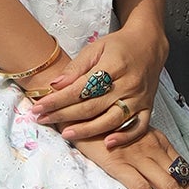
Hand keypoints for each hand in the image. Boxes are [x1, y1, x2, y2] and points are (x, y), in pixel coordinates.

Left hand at [28, 17, 166, 145]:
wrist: (149, 45)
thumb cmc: (119, 46)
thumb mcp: (96, 48)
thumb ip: (76, 68)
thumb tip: (55, 85)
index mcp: (114, 66)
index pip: (81, 88)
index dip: (58, 99)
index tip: (39, 106)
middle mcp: (128, 84)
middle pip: (93, 106)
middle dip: (65, 115)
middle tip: (43, 119)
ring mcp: (139, 98)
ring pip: (112, 120)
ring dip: (88, 130)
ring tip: (67, 134)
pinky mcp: (147, 107)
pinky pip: (138, 127)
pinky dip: (124, 137)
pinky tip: (107, 143)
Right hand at [71, 127, 188, 188]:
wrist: (80, 116)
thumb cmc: (107, 130)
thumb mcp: (136, 138)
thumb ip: (150, 154)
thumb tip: (164, 178)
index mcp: (161, 143)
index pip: (187, 173)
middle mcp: (154, 149)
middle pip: (184, 183)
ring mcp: (138, 156)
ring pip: (169, 186)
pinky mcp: (119, 164)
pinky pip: (141, 187)